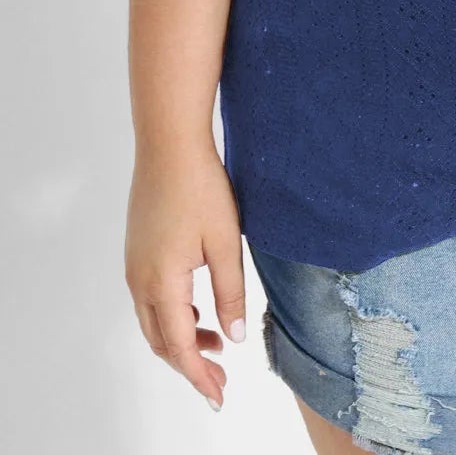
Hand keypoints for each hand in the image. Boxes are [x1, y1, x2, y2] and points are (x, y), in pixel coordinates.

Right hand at [125, 143, 247, 412]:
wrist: (169, 145)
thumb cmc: (201, 188)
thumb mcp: (225, 243)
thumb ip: (230, 293)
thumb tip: (235, 337)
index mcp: (162, 284)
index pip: (180, 347)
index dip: (199, 376)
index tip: (219, 397)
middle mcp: (140, 281)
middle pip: (161, 341)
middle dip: (190, 365)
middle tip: (221, 380)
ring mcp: (134, 265)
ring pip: (154, 322)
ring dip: (181, 339)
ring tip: (216, 345)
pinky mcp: (137, 251)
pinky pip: (150, 300)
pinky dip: (172, 316)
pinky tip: (197, 309)